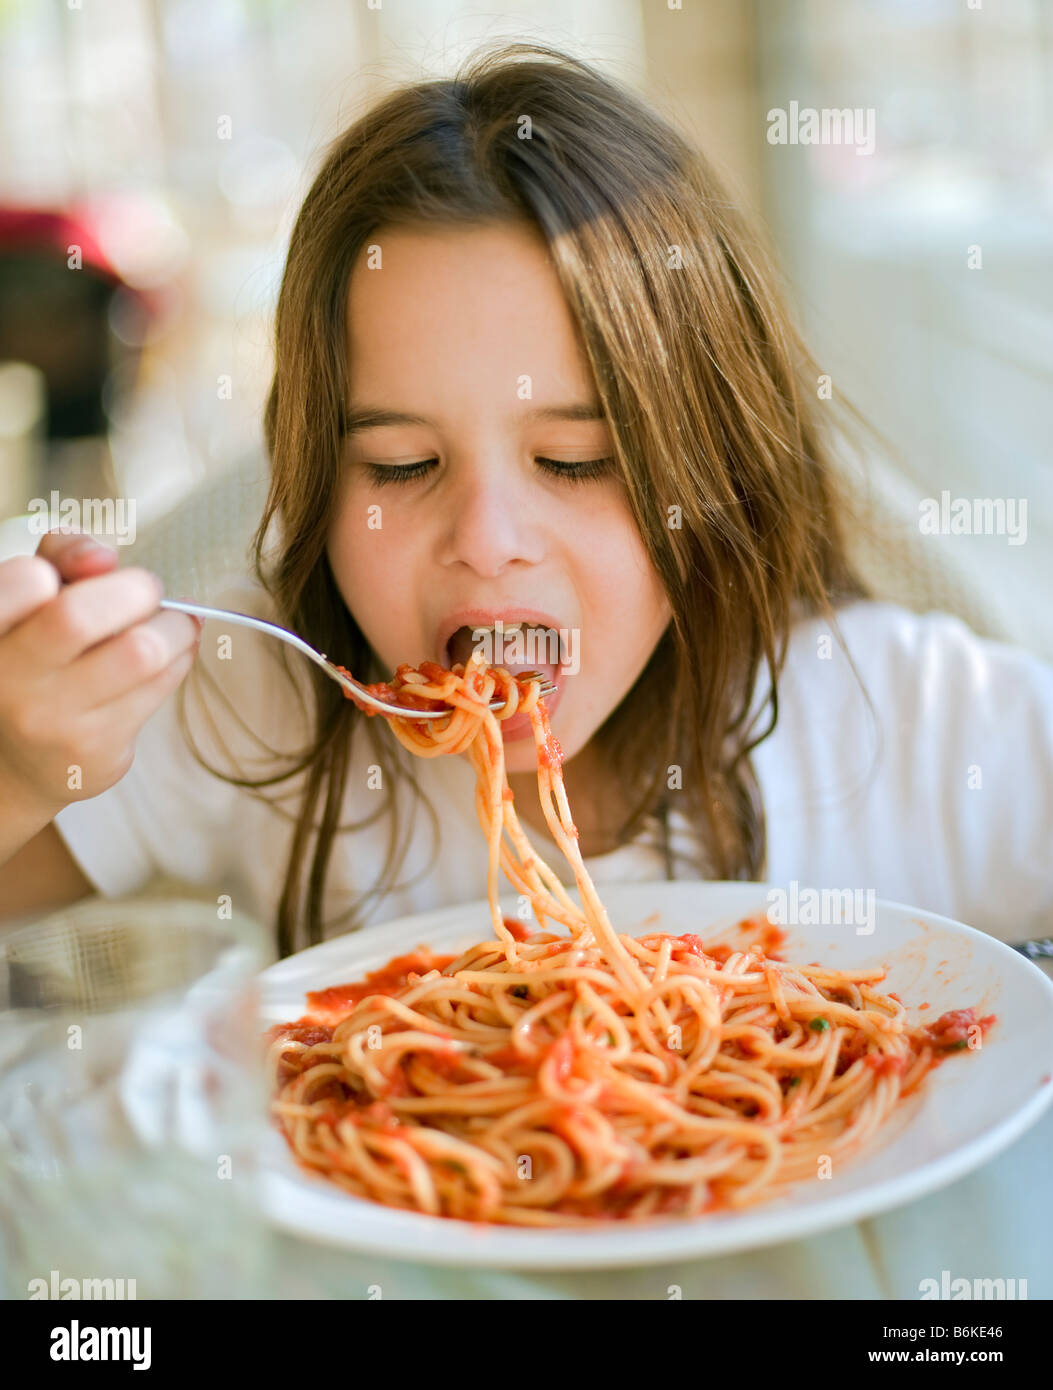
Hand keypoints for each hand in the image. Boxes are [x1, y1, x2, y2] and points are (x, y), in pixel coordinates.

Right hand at [0, 530, 200, 821]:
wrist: (19, 760)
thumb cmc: (34, 657)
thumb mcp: (30, 599)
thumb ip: (61, 558)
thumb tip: (103, 558)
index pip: (24, 584)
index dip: (55, 569)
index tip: (86, 573)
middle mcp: (7, 679)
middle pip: (78, 617)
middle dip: (134, 590)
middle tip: (148, 590)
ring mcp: (50, 720)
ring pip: (141, 653)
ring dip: (175, 626)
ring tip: (172, 623)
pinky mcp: (95, 750)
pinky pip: (160, 686)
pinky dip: (178, 659)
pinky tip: (168, 657)